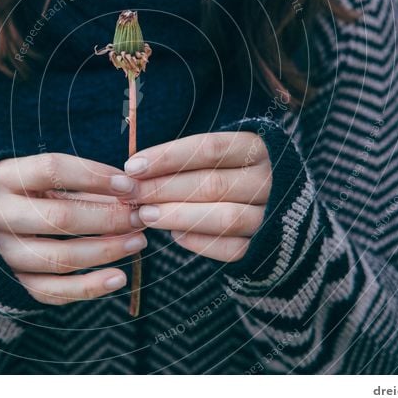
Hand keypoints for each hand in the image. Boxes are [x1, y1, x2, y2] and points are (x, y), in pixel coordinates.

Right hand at [0, 153, 146, 304]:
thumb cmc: (22, 195)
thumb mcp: (40, 180)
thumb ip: (79, 183)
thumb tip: (129, 191)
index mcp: (4, 177)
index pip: (53, 169)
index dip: (95, 176)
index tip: (129, 185)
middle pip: (60, 218)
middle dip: (108, 218)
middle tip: (139, 217)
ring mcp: (2, 252)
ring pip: (60, 257)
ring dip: (106, 251)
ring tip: (138, 242)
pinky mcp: (11, 283)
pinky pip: (53, 291)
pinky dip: (89, 287)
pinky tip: (119, 278)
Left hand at [117, 132, 270, 261]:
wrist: (259, 199)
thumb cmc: (218, 168)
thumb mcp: (204, 154)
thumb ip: (175, 160)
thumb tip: (131, 172)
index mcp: (254, 148)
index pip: (210, 148)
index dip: (168, 157)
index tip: (132, 167)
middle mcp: (267, 180)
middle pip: (213, 184)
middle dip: (163, 189)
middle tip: (130, 193)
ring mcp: (267, 214)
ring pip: (225, 218)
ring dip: (178, 216)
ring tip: (144, 214)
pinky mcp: (262, 245)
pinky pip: (232, 249)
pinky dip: (200, 243)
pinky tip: (174, 236)